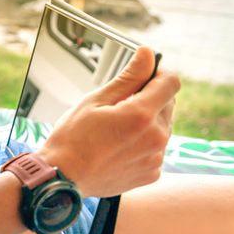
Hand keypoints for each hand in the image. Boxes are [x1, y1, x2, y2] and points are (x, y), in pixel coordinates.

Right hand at [36, 46, 180, 196]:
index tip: (143, 76)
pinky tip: (118, 147)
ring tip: (115, 131)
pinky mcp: (151, 173)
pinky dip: (143, 145)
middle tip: (118, 108)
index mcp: (142, 115)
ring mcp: (155, 158)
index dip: (158, 74)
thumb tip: (147, 55)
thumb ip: (129, 77)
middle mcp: (155, 138)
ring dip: (146, 123)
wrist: (62, 178)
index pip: (171, 83)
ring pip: (162, 128)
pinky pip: (156, 150)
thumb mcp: (96, 100)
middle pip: (167, 105)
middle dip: (148, 100)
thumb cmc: (72, 139)